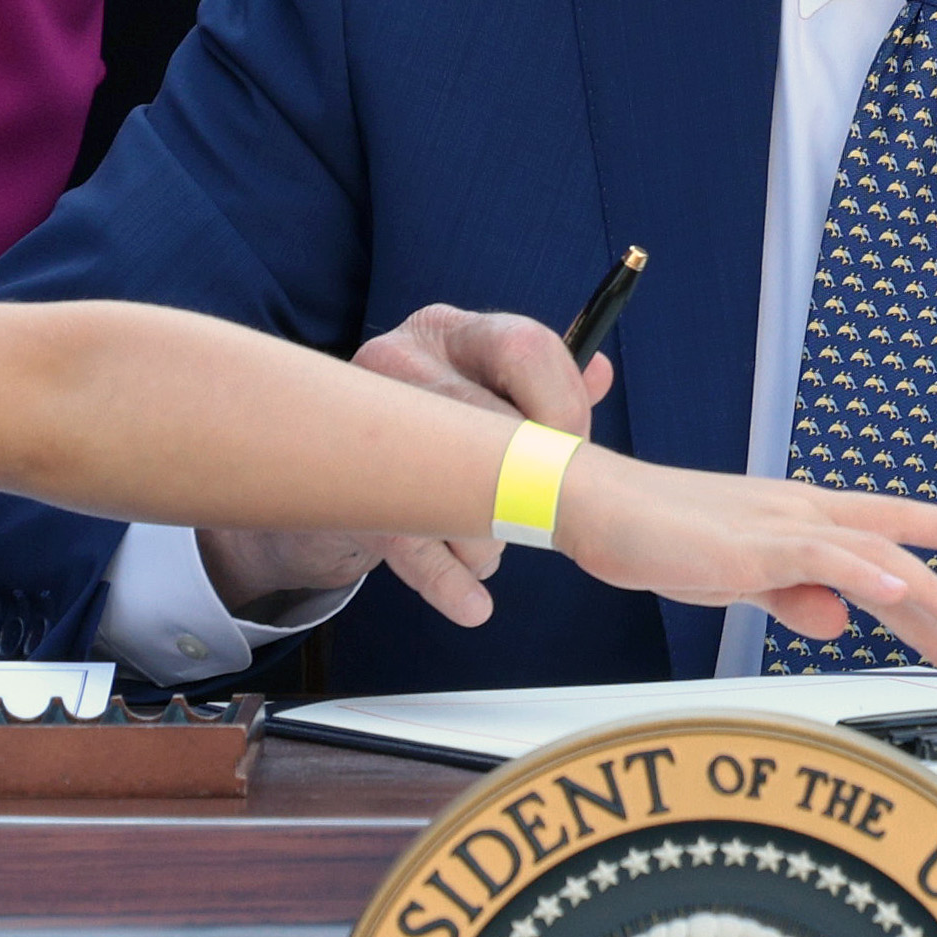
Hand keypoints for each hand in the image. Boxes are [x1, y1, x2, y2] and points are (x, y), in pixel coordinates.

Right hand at [222, 307, 610, 633]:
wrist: (336, 465)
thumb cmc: (436, 423)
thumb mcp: (489, 389)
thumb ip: (548, 384)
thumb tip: (600, 372)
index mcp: (448, 330)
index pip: (526, 347)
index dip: (566, 407)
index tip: (571, 450)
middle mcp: (399, 361)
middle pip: (497, 423)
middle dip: (534, 481)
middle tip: (544, 511)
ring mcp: (367, 427)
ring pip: (457, 488)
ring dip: (492, 537)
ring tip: (492, 545)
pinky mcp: (353, 495)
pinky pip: (412, 544)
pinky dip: (450, 581)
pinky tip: (474, 606)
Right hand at [552, 449, 936, 665]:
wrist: (596, 506)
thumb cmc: (654, 534)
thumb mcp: (737, 580)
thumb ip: (790, 598)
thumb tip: (840, 623)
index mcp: (798, 518)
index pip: (884, 527)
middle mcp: (799, 512)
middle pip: (892, 537)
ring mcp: (778, 523)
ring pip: (870, 549)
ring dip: (924, 586)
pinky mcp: (750, 543)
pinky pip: (818, 556)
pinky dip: (862, 572)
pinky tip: (894, 588)